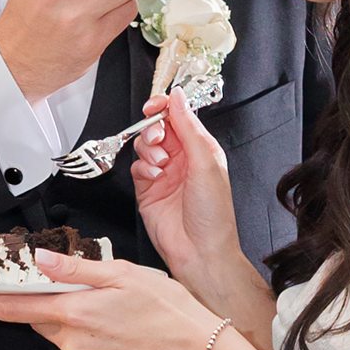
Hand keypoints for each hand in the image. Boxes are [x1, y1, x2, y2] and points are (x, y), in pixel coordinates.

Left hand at [0, 249, 220, 349]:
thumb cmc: (169, 311)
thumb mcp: (123, 274)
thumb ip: (76, 268)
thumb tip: (42, 260)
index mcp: (76, 313)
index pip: (16, 308)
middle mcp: (74, 342)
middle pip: (41, 318)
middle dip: (52, 301)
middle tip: (86, 291)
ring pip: (63, 333)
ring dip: (75, 318)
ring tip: (114, 310)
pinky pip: (81, 349)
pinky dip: (91, 335)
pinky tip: (118, 328)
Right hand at [131, 85, 243, 292]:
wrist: (200, 252)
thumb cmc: (213, 215)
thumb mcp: (206, 162)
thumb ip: (189, 127)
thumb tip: (178, 97)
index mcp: (201, 149)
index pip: (179, 118)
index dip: (165, 107)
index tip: (154, 106)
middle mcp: (182, 160)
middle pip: (158, 129)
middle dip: (153, 129)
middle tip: (157, 139)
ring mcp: (164, 175)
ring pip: (144, 147)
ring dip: (148, 150)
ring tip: (160, 164)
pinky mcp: (148, 191)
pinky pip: (136, 168)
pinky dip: (142, 168)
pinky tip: (154, 178)